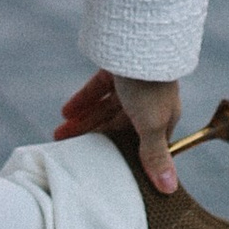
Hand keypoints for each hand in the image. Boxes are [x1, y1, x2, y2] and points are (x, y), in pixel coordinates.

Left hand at [54, 66, 183, 192]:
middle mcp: (150, 103)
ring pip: (105, 109)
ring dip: (83, 122)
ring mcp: (133, 85)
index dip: (121, 158)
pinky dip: (84, 100)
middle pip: (117, 127)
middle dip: (94, 140)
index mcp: (163, 118)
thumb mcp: (151, 124)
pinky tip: (66, 112)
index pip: (142, 146)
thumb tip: (170, 189)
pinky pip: (98, 89)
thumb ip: (154, 155)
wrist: (141, 39)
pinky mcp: (119, 68)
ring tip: (59, 135)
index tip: (101, 171)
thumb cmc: (150, 85)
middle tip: (69, 153)